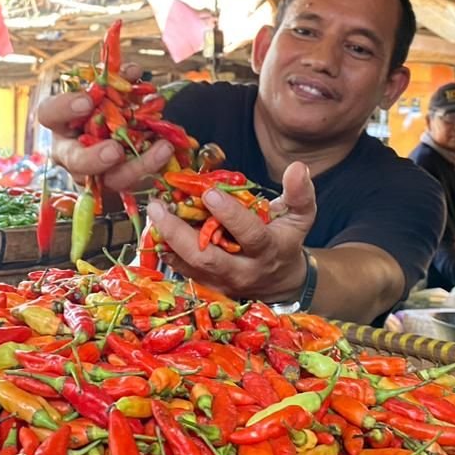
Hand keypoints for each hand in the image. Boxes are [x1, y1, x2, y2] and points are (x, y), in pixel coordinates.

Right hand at [36, 63, 172, 194]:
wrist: (116, 132)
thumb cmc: (103, 106)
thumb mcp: (108, 90)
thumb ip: (117, 80)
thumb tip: (133, 71)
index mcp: (61, 122)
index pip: (50, 113)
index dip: (65, 107)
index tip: (87, 100)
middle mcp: (71, 151)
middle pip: (76, 161)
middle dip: (95, 158)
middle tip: (114, 151)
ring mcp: (94, 173)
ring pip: (110, 178)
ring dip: (137, 166)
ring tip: (163, 148)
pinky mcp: (118, 183)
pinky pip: (135, 180)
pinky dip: (154, 164)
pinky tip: (168, 148)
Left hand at [146, 161, 315, 299]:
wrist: (280, 280)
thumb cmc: (286, 239)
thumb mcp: (300, 216)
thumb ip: (299, 193)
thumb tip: (297, 167)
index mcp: (268, 250)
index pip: (250, 235)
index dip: (230, 215)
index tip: (209, 192)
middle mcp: (243, 270)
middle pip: (208, 258)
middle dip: (180, 233)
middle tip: (159, 206)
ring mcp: (223, 282)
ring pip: (189, 266)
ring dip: (168, 240)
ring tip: (154, 212)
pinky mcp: (208, 286)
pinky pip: (182, 270)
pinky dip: (167, 250)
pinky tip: (156, 228)